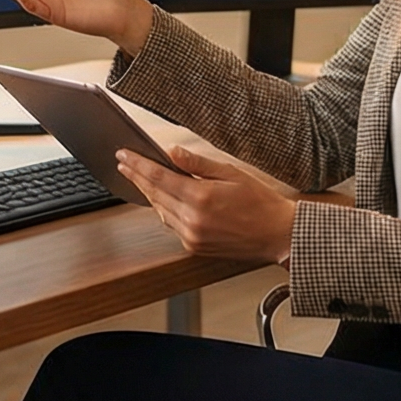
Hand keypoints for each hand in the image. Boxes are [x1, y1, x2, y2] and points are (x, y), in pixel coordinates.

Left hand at [116, 143, 297, 263]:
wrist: (278, 235)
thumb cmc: (261, 203)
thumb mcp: (231, 173)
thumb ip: (197, 164)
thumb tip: (172, 152)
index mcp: (201, 198)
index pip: (158, 176)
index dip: (137, 164)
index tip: (123, 154)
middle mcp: (192, 220)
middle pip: (154, 194)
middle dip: (136, 177)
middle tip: (124, 163)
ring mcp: (192, 236)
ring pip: (159, 211)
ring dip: (148, 193)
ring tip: (139, 177)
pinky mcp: (194, 247)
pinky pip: (171, 225)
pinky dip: (163, 210)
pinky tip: (161, 199)